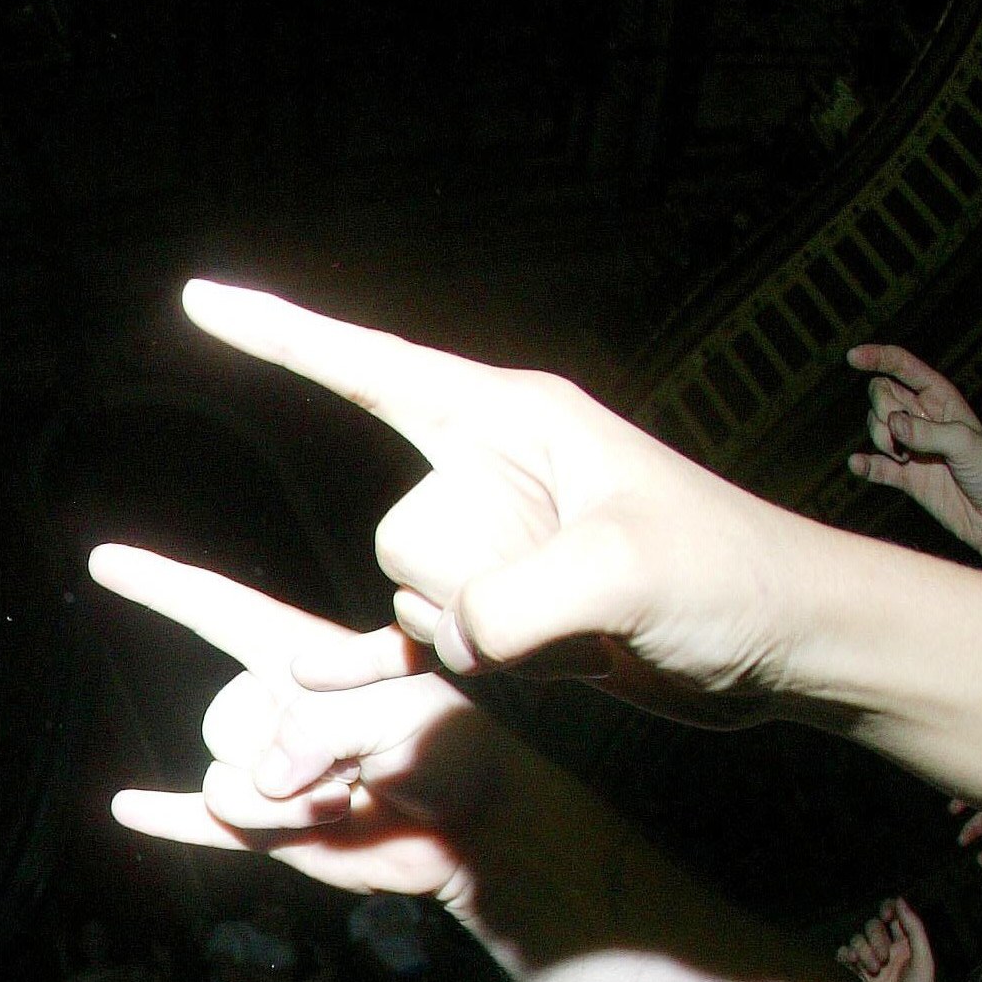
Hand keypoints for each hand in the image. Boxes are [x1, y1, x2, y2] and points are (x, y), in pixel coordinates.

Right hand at [90, 544, 532, 912]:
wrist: (473, 830)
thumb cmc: (453, 751)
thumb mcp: (402, 712)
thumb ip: (322, 730)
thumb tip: (259, 780)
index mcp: (302, 659)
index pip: (219, 611)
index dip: (160, 584)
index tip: (103, 560)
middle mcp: (274, 707)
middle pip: (223, 721)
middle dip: (288, 756)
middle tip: (361, 769)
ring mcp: (266, 768)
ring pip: (224, 783)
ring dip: (285, 807)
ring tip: (348, 802)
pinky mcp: (267, 827)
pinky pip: (198, 820)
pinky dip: (164, 816)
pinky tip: (124, 807)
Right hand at [178, 282, 824, 727]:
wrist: (783, 642)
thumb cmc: (731, 576)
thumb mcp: (631, 574)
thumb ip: (520, 602)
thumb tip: (452, 635)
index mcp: (515, 418)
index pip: (370, 366)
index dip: (279, 335)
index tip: (198, 303)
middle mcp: (492, 469)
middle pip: (399, 533)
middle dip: (466, 587)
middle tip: (582, 605)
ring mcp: (491, 543)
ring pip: (411, 600)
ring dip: (485, 642)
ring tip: (588, 639)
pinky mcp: (497, 610)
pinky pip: (415, 637)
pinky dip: (404, 663)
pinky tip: (361, 678)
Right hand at [840, 896, 936, 981]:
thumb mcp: (923, 957)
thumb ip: (913, 927)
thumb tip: (899, 899)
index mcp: (906, 942)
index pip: (892, 914)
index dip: (887, 909)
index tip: (887, 916)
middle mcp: (887, 947)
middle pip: (872, 926)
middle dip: (875, 938)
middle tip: (884, 958)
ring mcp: (869, 960)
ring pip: (856, 939)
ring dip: (863, 951)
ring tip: (874, 970)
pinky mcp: (854, 973)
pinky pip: (843, 954)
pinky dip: (846, 955)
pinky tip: (854, 964)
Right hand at [847, 343, 981, 583]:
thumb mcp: (967, 445)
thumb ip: (929, 432)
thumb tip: (893, 423)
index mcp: (943, 400)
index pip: (905, 368)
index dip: (879, 358)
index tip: (852, 357)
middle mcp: (923, 418)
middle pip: (881, 395)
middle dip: (883, 412)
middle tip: (904, 437)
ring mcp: (910, 446)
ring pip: (874, 426)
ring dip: (881, 440)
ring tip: (907, 459)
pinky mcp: (901, 475)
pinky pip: (872, 464)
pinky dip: (864, 464)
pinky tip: (860, 465)